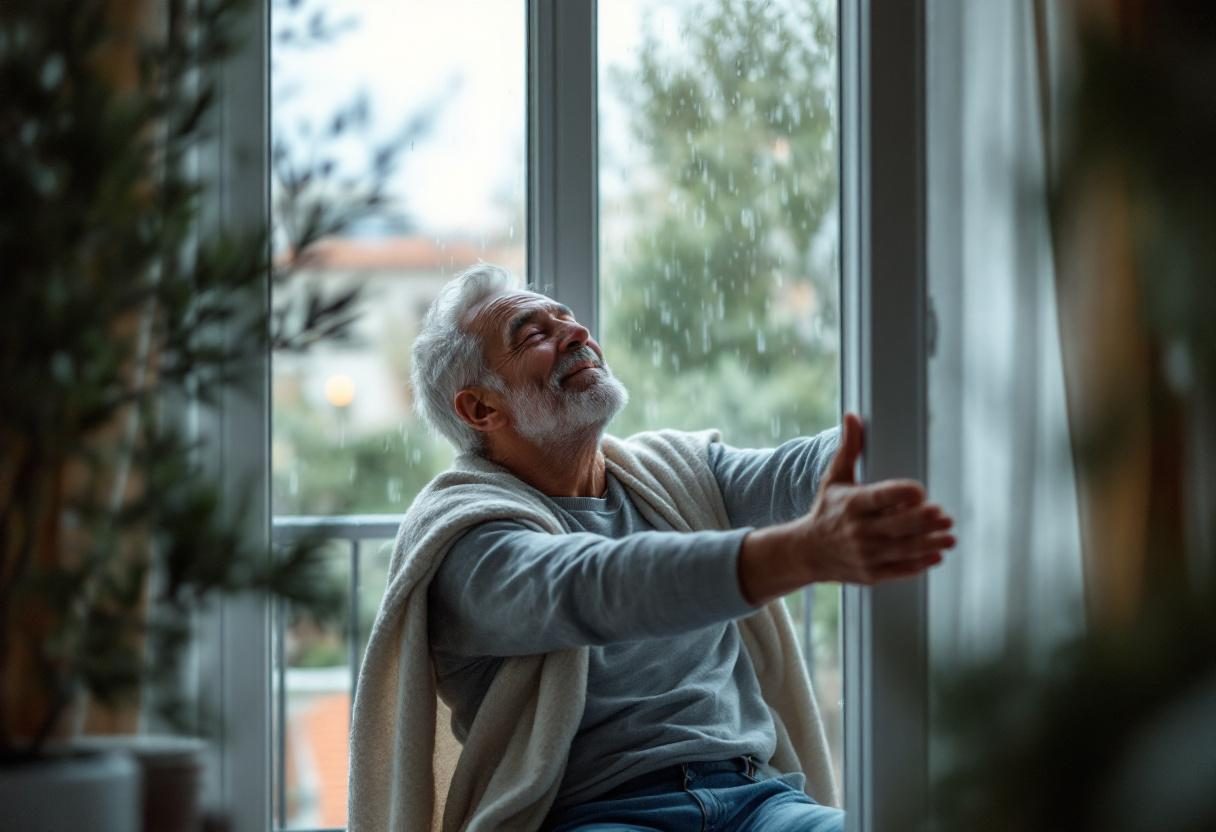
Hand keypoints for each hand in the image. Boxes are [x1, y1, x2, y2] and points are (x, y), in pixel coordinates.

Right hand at [738, 413, 955, 604]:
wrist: (807, 552)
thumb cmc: (826, 510)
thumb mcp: (834, 479)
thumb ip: (849, 448)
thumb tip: (852, 415)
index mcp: (852, 504)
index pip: (881, 497)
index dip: (903, 493)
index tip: (920, 491)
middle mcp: (858, 530)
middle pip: (897, 525)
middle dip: (924, 521)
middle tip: (945, 516)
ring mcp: (865, 554)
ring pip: (903, 549)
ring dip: (930, 543)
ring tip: (950, 537)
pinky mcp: (871, 573)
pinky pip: (900, 570)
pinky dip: (920, 564)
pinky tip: (937, 555)